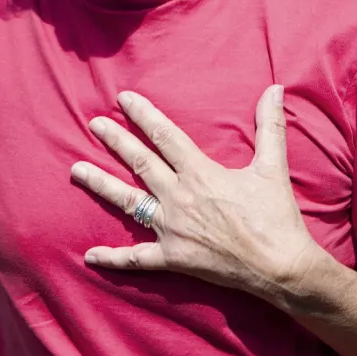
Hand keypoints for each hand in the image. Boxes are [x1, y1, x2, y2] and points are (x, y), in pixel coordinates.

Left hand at [71, 86, 327, 303]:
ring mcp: (172, 229)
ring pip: (128, 203)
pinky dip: (112, 258)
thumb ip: (270, 126)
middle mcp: (179, 197)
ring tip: (76, 171)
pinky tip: (89, 255)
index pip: (165, 136)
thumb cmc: (276, 217)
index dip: (143, 115)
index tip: (122, 99)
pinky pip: (136, 259)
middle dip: (115, 141)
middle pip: (140, 163)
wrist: (279, 266)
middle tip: (94, 124)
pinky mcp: (173, 258)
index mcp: (201, 173)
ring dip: (101, 185)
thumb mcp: (273, 167)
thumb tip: (275, 89)